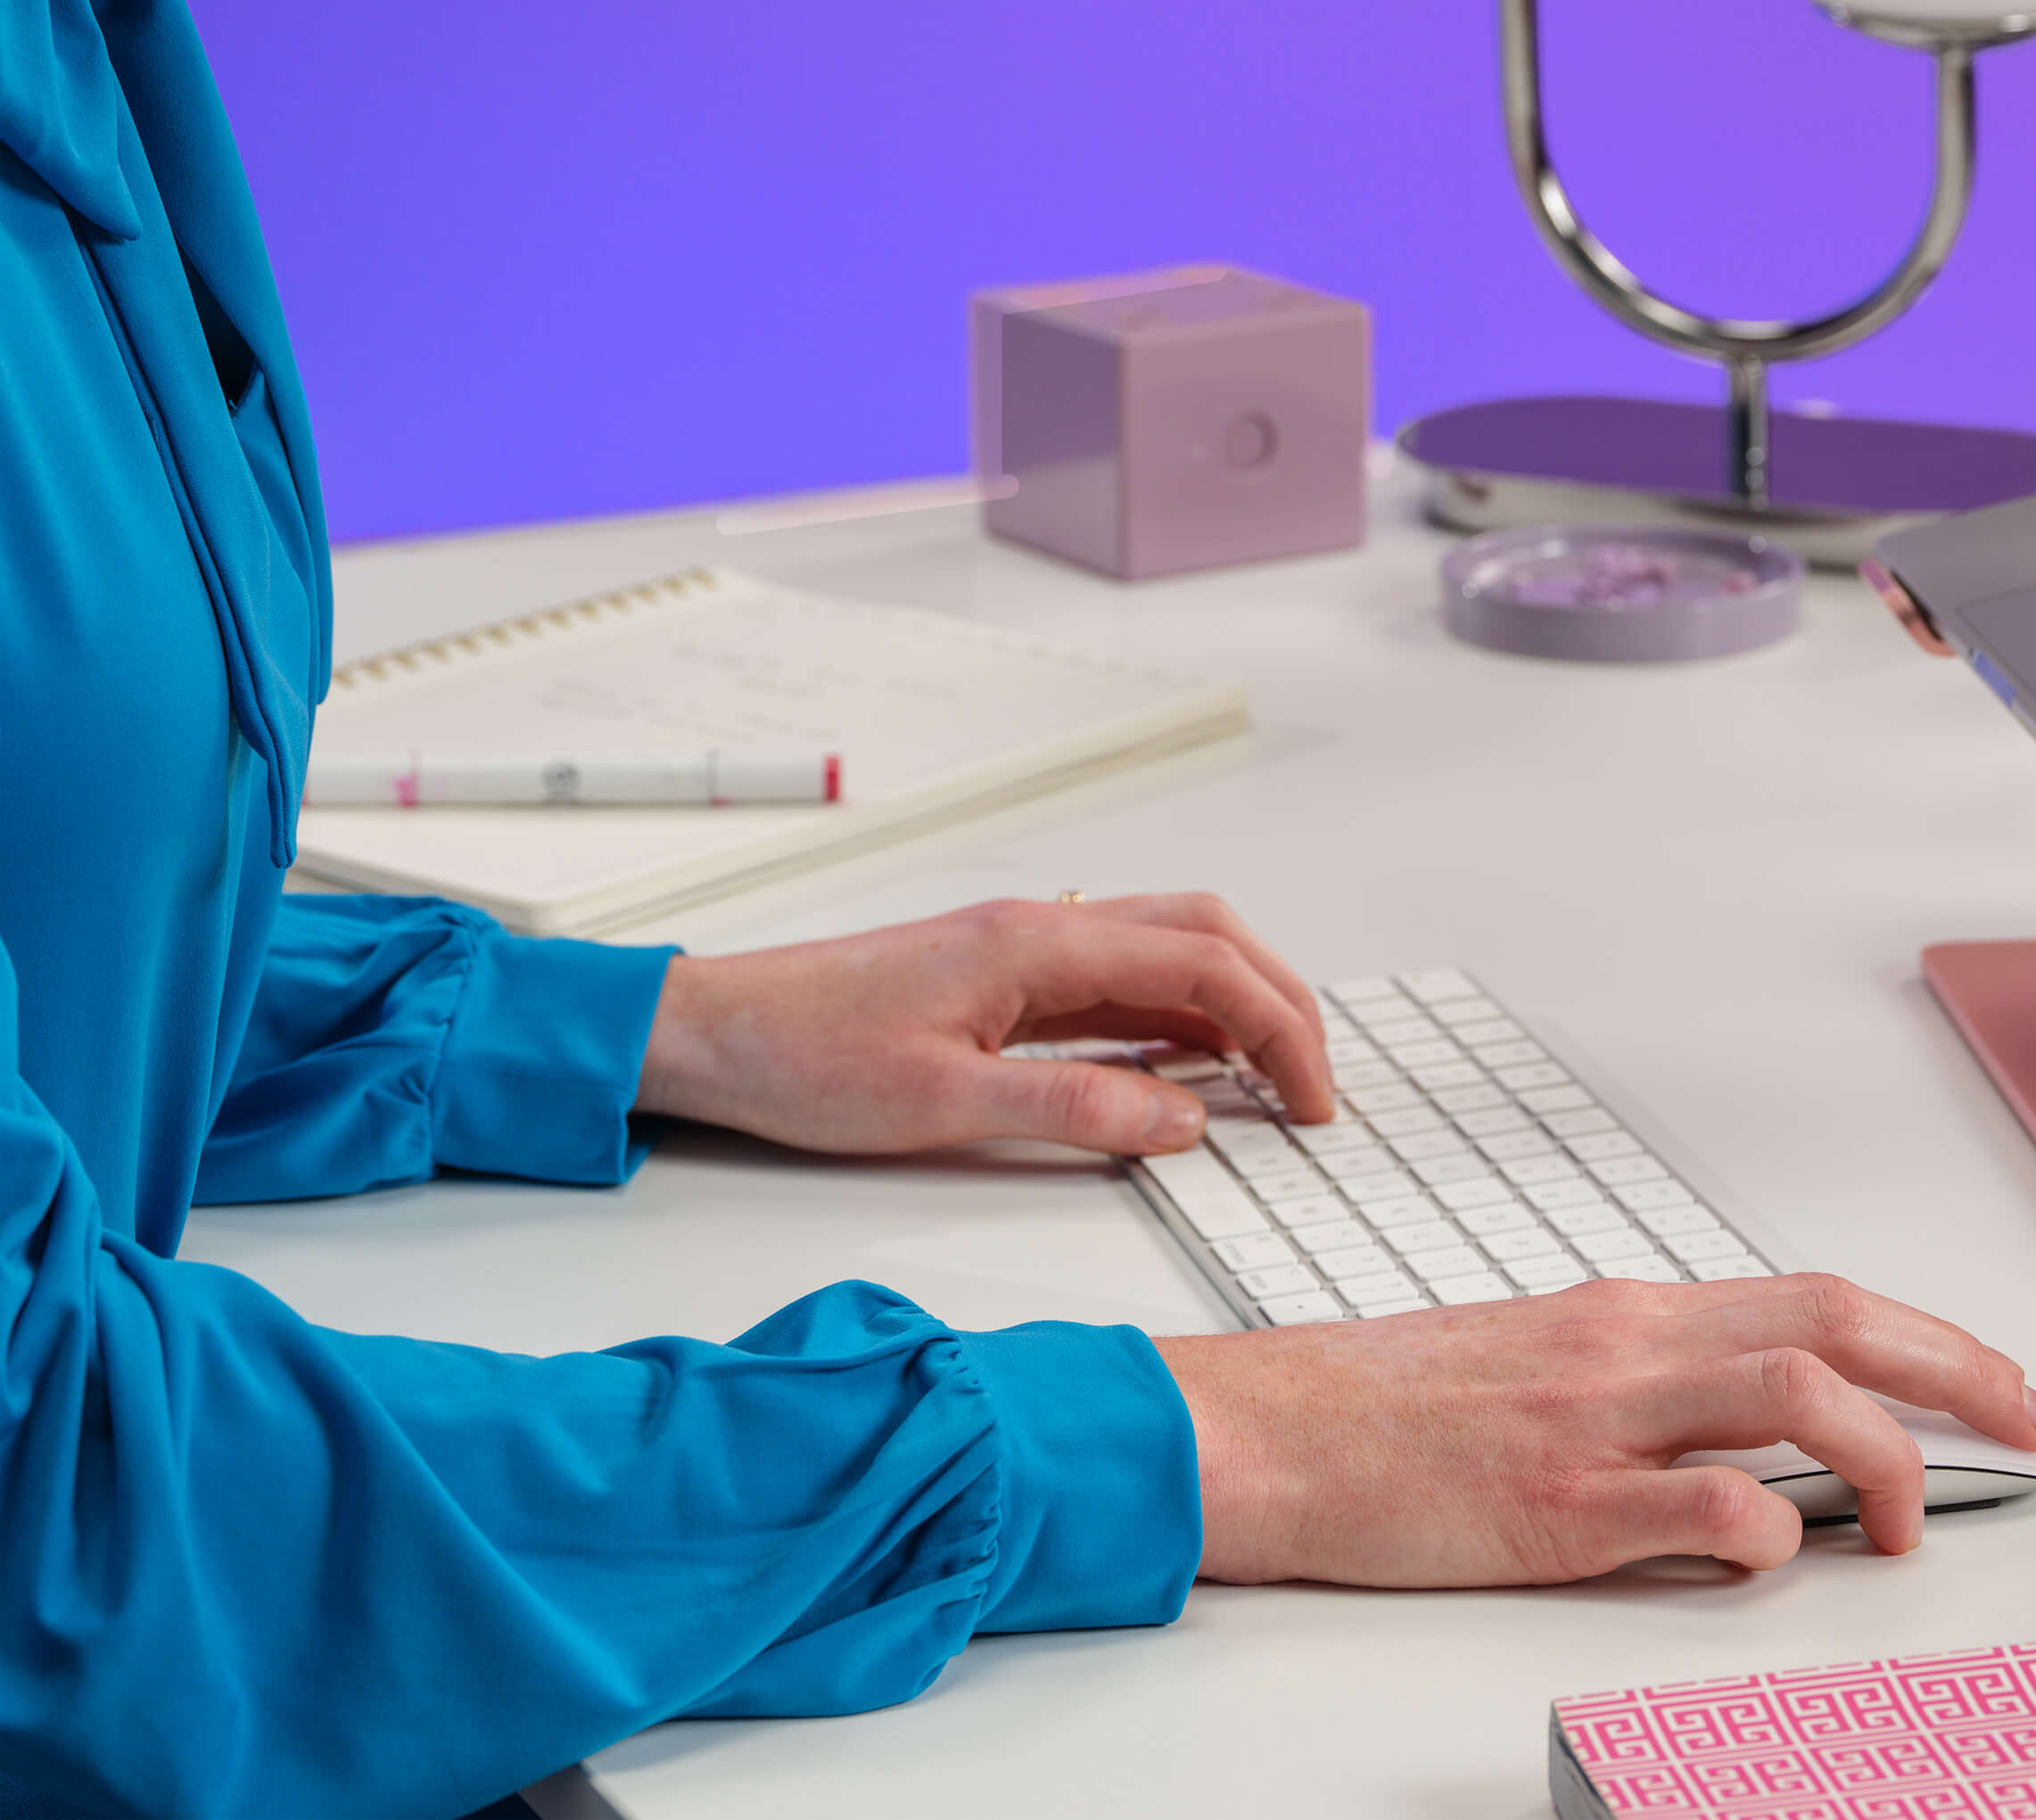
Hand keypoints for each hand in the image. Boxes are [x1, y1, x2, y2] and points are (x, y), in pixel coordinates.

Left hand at [634, 893, 1329, 1155]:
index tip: (1313, 1102)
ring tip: (1271, 1079)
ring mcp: (1026, 946)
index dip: (1280, 1031)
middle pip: (1209, 935)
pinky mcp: (1004, 975)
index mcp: (1040, 943)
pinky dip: (1176, 1015)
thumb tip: (1187, 1119)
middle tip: (1314, 1088)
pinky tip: (1184, 1068)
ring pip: (1171, 948)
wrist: (710, 1032)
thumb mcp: (944, 1107)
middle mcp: (1045, 927)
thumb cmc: (803, 1059)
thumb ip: (1075, 1109)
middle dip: (1282, 1004)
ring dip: (1235, 1003)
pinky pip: (1120, 980)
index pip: (1206, 965)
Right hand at [1158, 1272, 2035, 1582]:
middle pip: (1836, 1323)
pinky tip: (1781, 1555)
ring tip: (1913, 1522)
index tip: (1997, 1379)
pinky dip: (1763, 1528)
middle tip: (2032, 1420)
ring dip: (1883, 1454)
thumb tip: (1752, 1416)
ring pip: (1791, 1394)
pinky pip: (1694, 1505)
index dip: (1929, 1335)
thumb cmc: (1392, 1402)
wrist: (1270, 1425)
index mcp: (1632, 1312)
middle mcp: (1630, 1345)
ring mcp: (1595, 1421)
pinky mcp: (1553, 1504)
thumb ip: (1649, 1376)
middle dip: (1958, 1369)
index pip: (1816, 1297)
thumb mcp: (1542, 1355)